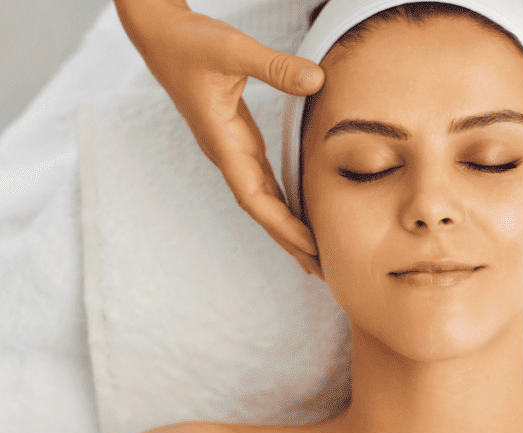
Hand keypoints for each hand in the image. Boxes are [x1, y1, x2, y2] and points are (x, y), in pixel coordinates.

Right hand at [113, 0, 324, 275]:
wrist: (159, 33)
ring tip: (316, 255)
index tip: (311, 248)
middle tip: (323, 269)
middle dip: (290, 240)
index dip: (283, 226)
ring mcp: (232, 148)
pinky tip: (300, 213)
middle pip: (262, 209)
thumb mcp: (233, 49)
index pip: (255, 197)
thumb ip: (275, 66)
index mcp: (222, 142)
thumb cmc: (190, 41)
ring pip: (263, 198)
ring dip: (287, 227)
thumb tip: (318, 80)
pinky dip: (283, 201)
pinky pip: (264, 179)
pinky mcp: (238, 138)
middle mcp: (227, 153)